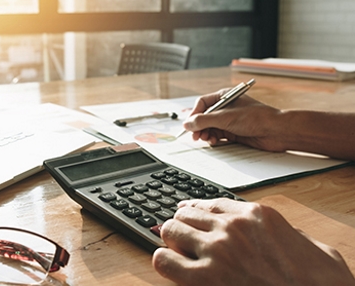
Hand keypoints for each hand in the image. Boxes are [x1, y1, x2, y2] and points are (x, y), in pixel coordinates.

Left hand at [151, 199, 354, 284]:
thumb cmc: (317, 283)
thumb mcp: (312, 246)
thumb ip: (287, 232)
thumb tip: (278, 233)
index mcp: (257, 215)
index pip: (210, 204)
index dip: (195, 211)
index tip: (187, 214)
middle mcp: (233, 228)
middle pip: (186, 214)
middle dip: (184, 226)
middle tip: (184, 239)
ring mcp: (217, 250)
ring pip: (171, 230)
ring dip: (172, 241)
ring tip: (178, 252)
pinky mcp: (204, 278)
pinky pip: (164, 260)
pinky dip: (164, 262)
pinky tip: (172, 266)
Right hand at [183, 89, 286, 151]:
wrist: (276, 131)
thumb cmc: (256, 118)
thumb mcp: (225, 118)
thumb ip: (203, 121)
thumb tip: (187, 124)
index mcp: (224, 97)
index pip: (202, 103)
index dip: (194, 114)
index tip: (189, 125)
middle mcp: (226, 108)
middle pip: (204, 116)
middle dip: (198, 126)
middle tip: (195, 136)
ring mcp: (230, 120)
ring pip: (210, 127)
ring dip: (205, 133)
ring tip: (206, 139)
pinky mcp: (234, 132)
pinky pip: (217, 135)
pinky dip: (213, 138)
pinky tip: (214, 141)